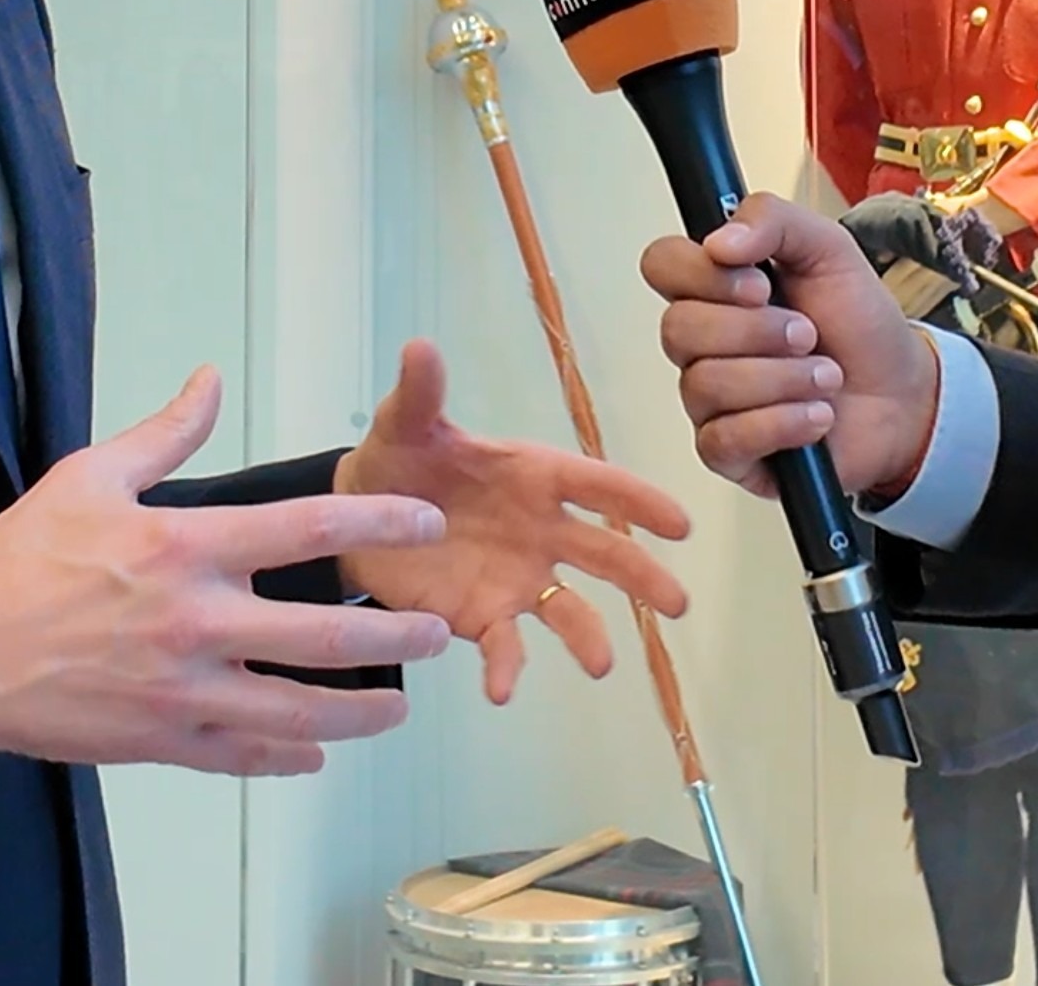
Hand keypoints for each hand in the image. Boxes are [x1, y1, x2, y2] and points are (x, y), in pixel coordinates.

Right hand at [0, 366, 455, 775]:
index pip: (308, 528)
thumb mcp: (88, 476)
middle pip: (326, 636)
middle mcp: (197, 624)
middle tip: (436, 633)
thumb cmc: (19, 561)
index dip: (378, 522)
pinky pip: (242, 757)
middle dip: (397, 637)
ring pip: (299, 713)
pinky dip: (287, 758)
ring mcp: (183, 693)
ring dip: (362, 712)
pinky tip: (316, 752)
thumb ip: (164, 434)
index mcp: (185, 549)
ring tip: (399, 706)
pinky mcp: (160, 743)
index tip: (427, 523)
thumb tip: (211, 379)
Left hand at [335, 341, 694, 703]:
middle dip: (642, 577)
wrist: (357, 520)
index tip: (680, 524)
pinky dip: (507, 667)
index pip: (599, 486)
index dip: (639, 503)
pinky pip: (506, 645)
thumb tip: (419, 346)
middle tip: (678, 603)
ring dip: (588, 636)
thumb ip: (421, 395)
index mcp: (533, 476)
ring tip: (602, 665)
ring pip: (569, 610)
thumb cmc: (396, 461)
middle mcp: (539, 531)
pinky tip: (500, 690)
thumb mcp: (405, 425)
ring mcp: (517, 578)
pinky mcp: (483, 616)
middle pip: (604, 553)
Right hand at [640, 191, 942, 503]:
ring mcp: (708, 400)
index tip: (758, 285)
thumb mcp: (828, 249)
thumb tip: (719, 242)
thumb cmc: (858, 324)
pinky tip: (816, 417)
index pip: (661, 264)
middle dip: (759, 332)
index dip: (701, 274)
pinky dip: (782, 423)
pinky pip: (724, 439)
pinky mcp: (726, 452)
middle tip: (809, 334)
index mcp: (716, 287)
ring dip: (784, 379)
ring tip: (825, 378)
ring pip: (706, 384)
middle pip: (678, 329)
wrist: (902, 393)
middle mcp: (702, 343)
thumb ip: (773, 220)